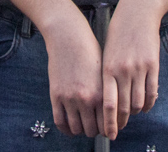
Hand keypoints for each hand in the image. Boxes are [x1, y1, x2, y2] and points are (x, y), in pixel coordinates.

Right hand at [42, 15, 103, 136]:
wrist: (68, 36)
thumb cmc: (89, 50)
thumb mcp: (104, 72)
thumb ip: (107, 93)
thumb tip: (111, 114)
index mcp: (102, 92)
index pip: (108, 123)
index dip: (110, 129)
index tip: (110, 129)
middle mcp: (86, 98)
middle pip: (92, 129)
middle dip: (96, 131)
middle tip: (97, 127)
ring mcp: (69, 98)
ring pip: (76, 128)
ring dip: (81, 130)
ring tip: (84, 125)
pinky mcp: (56, 96)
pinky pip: (60, 122)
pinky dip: (66, 129)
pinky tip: (70, 127)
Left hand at [100, 0, 163, 138]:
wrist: (136, 13)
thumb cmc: (118, 34)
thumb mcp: (106, 54)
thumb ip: (107, 77)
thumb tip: (108, 103)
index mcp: (107, 69)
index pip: (108, 104)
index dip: (109, 122)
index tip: (109, 134)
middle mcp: (123, 71)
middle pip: (124, 107)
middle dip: (121, 121)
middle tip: (119, 127)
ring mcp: (139, 68)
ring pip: (139, 103)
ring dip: (135, 112)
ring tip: (131, 113)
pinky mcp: (153, 65)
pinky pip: (152, 92)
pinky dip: (148, 103)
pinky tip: (145, 105)